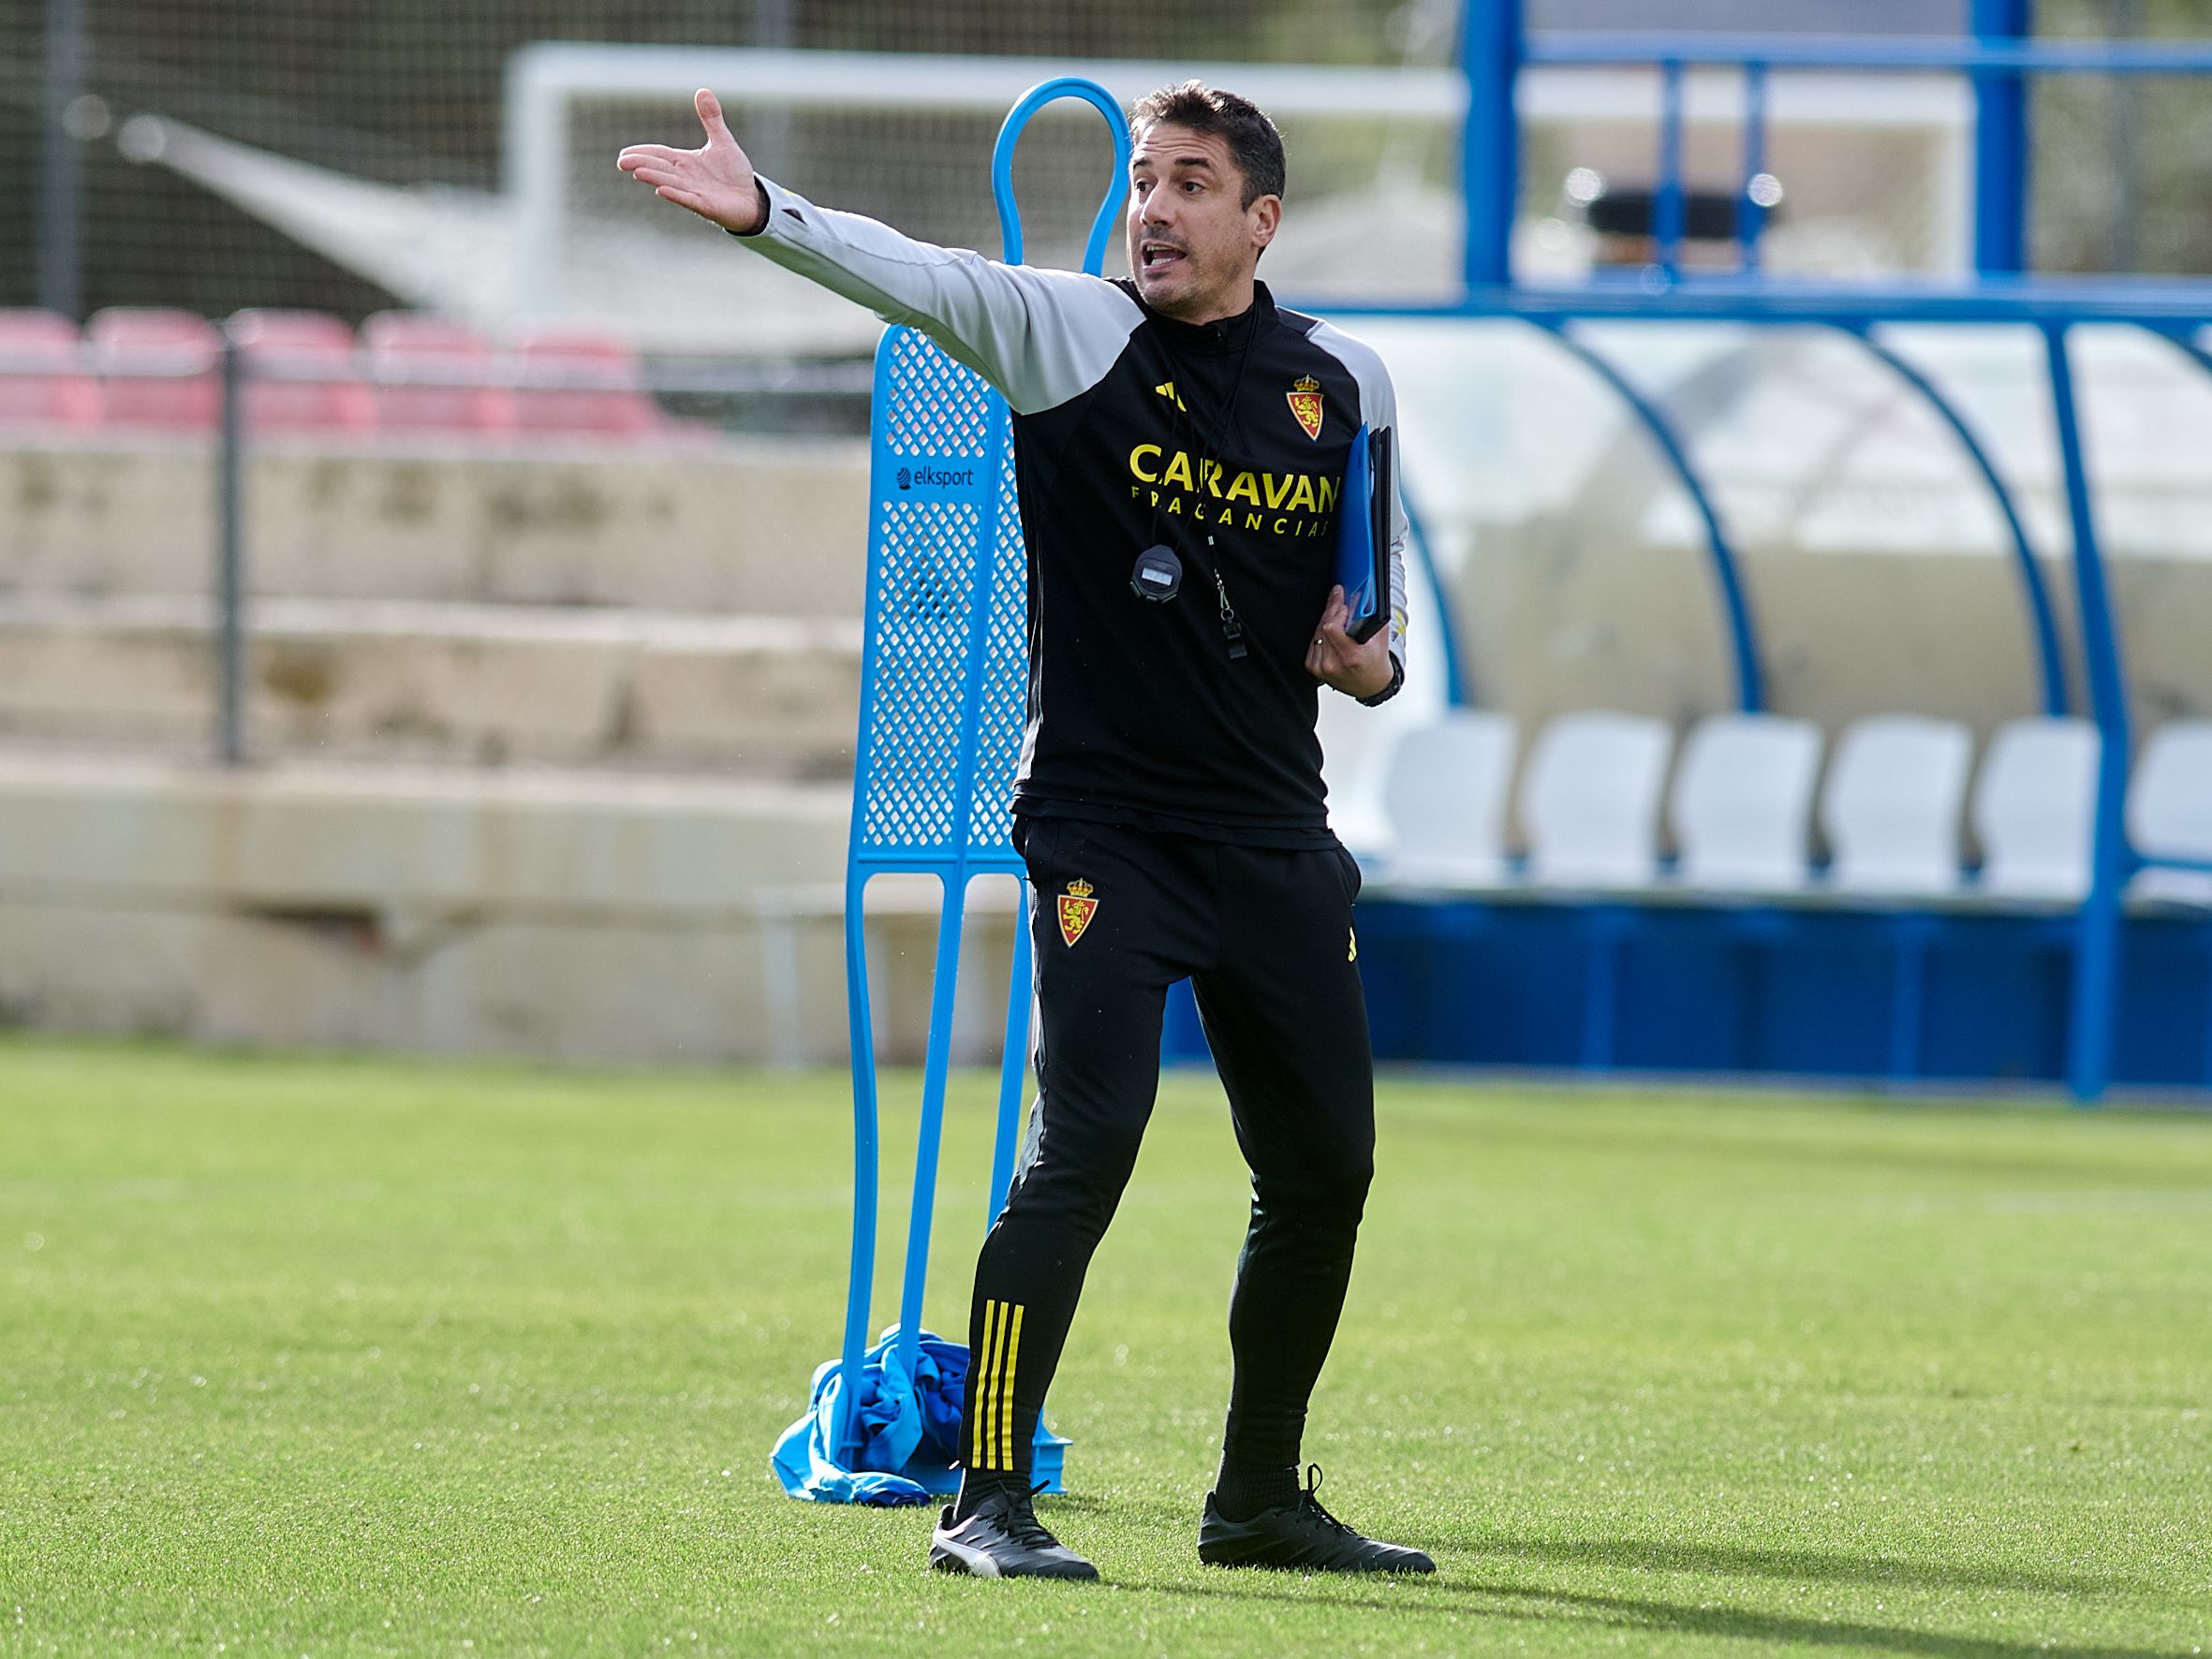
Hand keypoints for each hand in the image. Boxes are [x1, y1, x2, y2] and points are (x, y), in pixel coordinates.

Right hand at [616, 89, 765, 233]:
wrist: (750, 200)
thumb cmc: (733, 173)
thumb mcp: (722, 141)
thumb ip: (711, 118)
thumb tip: (703, 90)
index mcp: (685, 162)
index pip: (659, 155)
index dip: (642, 153)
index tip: (624, 153)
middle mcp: (685, 177)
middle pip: (660, 168)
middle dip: (641, 165)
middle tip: (621, 162)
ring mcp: (694, 192)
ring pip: (670, 183)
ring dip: (654, 178)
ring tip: (637, 172)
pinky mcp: (706, 205)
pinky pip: (688, 199)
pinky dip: (676, 194)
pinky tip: (661, 190)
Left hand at [1306, 585, 1392, 697]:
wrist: (1370, 685)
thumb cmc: (1375, 664)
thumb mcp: (1380, 638)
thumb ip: (1372, 616)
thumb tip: (1360, 596)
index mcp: (1350, 657)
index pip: (1331, 627)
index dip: (1336, 610)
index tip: (1341, 599)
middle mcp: (1333, 664)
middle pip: (1323, 626)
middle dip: (1332, 609)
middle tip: (1338, 598)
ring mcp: (1321, 667)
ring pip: (1317, 632)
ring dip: (1327, 620)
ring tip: (1337, 614)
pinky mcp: (1314, 667)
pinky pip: (1313, 641)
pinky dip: (1322, 634)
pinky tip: (1331, 632)